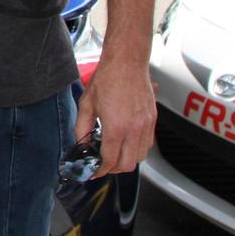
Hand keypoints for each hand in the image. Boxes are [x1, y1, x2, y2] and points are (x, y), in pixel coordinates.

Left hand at [74, 56, 155, 178]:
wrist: (127, 63)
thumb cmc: (107, 79)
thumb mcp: (87, 104)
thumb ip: (82, 128)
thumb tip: (81, 144)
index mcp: (116, 127)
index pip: (110, 160)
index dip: (100, 170)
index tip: (94, 172)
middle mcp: (135, 129)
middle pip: (128, 165)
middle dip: (113, 169)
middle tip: (102, 165)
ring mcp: (146, 126)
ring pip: (140, 157)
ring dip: (126, 161)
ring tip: (114, 155)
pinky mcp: (153, 121)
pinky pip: (148, 145)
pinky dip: (137, 150)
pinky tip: (126, 143)